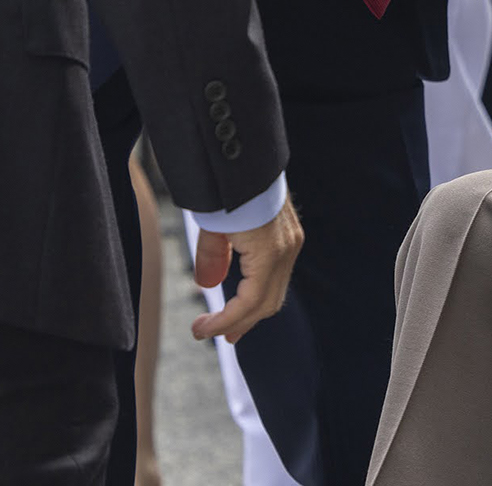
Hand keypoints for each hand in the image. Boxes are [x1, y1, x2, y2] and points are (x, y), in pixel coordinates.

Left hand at [189, 195, 302, 343]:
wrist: (248, 157)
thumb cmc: (228, 190)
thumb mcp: (212, 226)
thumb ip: (211, 257)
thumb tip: (206, 285)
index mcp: (269, 252)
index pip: (250, 302)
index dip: (225, 321)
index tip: (200, 330)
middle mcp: (287, 250)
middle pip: (267, 303)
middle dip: (239, 322)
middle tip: (212, 334)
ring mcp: (292, 243)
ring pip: (275, 291)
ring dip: (251, 310)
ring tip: (228, 323)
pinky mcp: (290, 236)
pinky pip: (278, 274)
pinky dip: (259, 291)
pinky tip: (243, 295)